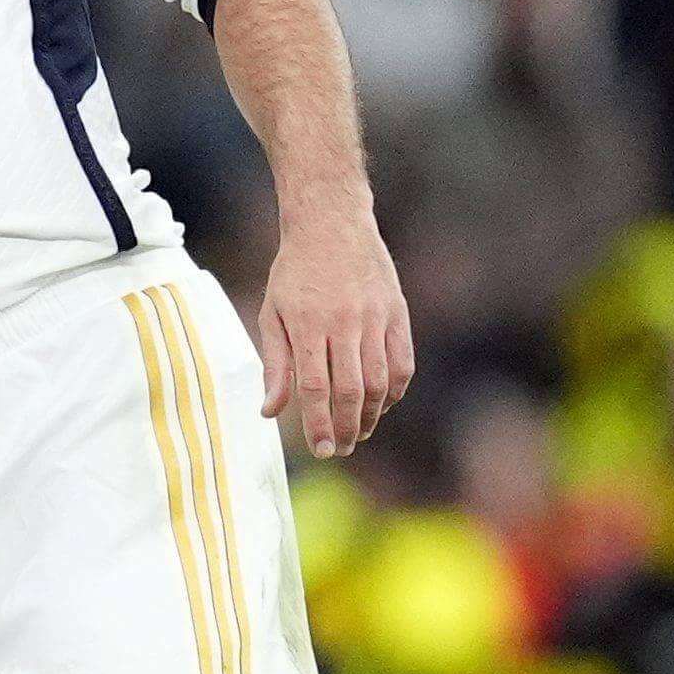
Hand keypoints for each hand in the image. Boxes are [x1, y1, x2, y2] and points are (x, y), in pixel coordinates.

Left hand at [256, 209, 415, 456]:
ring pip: (380, 381)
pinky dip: (394, 391)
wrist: (332, 224)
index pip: (316, 388)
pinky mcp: (398, 312)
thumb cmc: (294, 273)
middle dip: (345, 428)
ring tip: (357, 433)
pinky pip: (403, 362)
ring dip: (370, 415)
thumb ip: (275, 364)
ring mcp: (376, 317)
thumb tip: (270, 411)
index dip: (318, 424)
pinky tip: (381, 406)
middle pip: (351, 391)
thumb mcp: (273, 314)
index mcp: (309, 324)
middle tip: (337, 449)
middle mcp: (346, 322)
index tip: (319, 450)